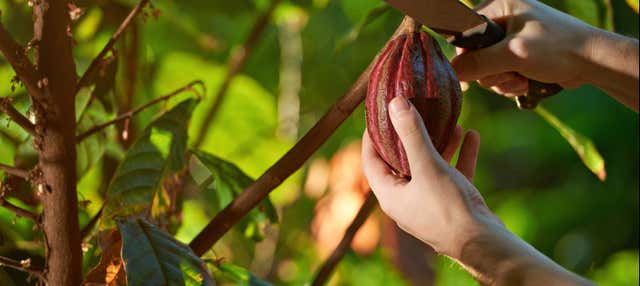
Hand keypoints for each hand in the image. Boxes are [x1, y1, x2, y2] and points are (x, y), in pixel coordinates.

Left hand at [362, 96, 500, 258]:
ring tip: (450, 121)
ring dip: (439, 144)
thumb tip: (395, 103)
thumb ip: (411, 134)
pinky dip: (459, 156)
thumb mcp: (428, 166)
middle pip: (402, 162)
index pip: (371, 161)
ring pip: (430, 167)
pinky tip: (471, 135)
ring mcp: (430, 204)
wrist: (484, 245)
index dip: (372, 137)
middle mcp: (407, 201)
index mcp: (391, 195)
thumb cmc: (448, 208)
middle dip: (411, 136)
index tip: (378, 115)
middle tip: (414, 112)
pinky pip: (452, 175)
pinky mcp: (452, 205)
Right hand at [450, 0, 599, 96]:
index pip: (463, 33)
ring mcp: (509, 39)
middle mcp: (501, 20)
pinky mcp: (517, 56)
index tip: (474, 73)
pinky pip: (498, 75)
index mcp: (499, 6)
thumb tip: (451, 72)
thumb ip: (479, 63)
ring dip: (501, 81)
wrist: (593, 62)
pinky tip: (525, 83)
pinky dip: (509, 83)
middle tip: (510, 74)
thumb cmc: (558, 48)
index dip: (465, 57)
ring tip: (521, 80)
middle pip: (473, 55)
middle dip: (490, 72)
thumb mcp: (515, 54)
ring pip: (485, 69)